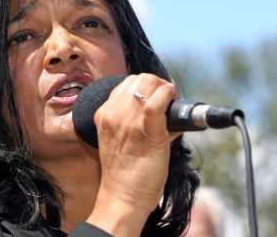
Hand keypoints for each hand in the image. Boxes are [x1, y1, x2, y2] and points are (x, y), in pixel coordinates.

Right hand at [86, 73, 178, 235]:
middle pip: (139, 79)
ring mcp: (128, 122)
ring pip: (148, 84)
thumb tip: (163, 107)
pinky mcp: (147, 132)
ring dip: (165, 91)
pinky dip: (168, 96)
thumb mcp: (119, 138)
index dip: (146, 87)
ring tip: (171, 107)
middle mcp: (113, 114)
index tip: (156, 98)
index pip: (127, 84)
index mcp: (104, 114)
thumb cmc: (126, 171)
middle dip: (157, 85)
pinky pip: (157, 102)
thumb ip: (133, 120)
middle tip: (167, 102)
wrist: (123, 197)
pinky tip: (173, 100)